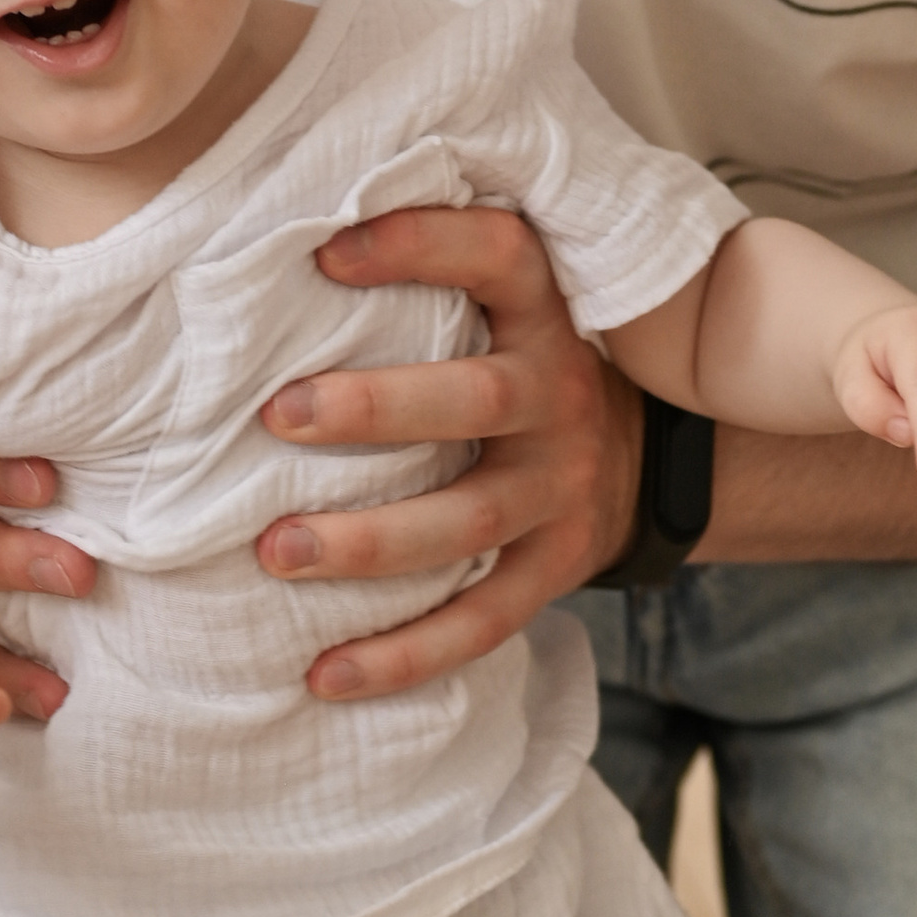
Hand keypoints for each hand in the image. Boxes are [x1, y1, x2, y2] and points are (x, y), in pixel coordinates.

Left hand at [255, 206, 640, 699]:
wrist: (640, 466)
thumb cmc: (518, 369)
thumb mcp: (507, 309)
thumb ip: (430, 281)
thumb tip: (278, 241)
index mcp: (543, 317)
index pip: (497, 258)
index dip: (420, 248)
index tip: (326, 253)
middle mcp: (560, 398)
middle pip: (479, 401)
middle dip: (376, 408)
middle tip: (277, 415)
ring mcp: (561, 492)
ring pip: (471, 520)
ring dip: (371, 541)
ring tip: (276, 552)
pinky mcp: (553, 571)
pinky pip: (481, 621)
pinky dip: (405, 655)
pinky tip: (323, 675)